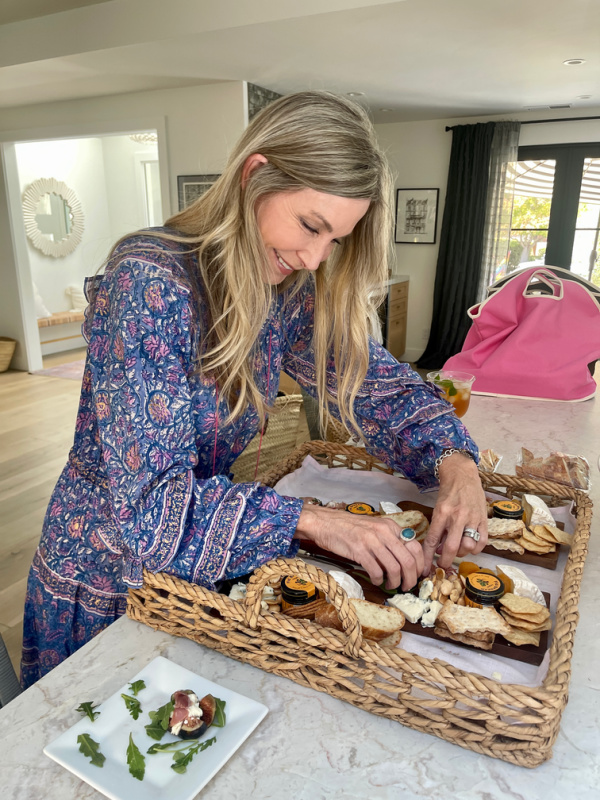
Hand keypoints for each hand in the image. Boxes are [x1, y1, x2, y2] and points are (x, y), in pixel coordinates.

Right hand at [294, 505, 423, 590]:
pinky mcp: (359, 551)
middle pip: (408, 560)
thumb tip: (404, 561)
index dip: (420, 565)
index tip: (419, 575)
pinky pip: (376, 571)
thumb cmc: (350, 527)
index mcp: (391, 526)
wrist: (326, 522)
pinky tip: (376, 581)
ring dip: (396, 582)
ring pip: (394, 568)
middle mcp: (384, 532)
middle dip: (411, 578)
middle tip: (407, 586)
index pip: (415, 546)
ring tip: (392, 586)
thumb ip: (389, 540)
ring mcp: (372, 541)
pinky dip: (379, 580)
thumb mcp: (375, 528)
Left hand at [421, 453, 487, 574]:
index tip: (425, 568)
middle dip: (445, 561)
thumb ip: (438, 529)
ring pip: (468, 547)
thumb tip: (437, 551)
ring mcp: (472, 518)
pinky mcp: (484, 519)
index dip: (428, 557)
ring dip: (461, 553)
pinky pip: (482, 542)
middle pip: (451, 547)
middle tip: (442, 565)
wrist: (463, 475)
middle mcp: (457, 516)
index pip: (432, 540)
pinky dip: (475, 549)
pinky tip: (469, 546)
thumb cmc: (448, 493)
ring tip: (456, 549)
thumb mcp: (438, 508)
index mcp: (442, 513)